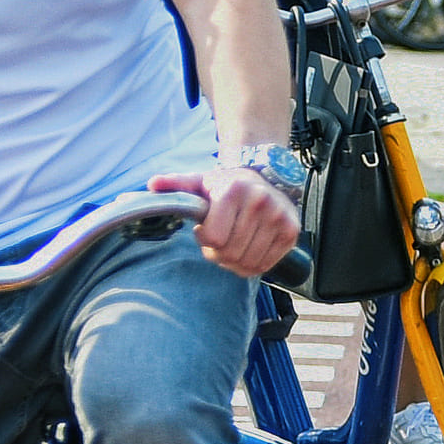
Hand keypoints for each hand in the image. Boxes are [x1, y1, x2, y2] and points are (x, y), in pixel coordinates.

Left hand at [177, 164, 301, 281]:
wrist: (264, 178)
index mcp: (234, 189)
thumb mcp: (199, 182)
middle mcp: (260, 201)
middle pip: (230, 253)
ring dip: (234, 261)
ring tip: (234, 242)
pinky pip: (265, 266)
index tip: (207, 229)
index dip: (205, 240)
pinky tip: (248, 248)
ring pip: (247, 263)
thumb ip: (175, 184)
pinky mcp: (291, 232)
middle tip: (220, 238)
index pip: (214, 239)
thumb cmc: (225, 186)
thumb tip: (152, 184)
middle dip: (219, 252)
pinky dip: (252, 264)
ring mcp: (279, 217)